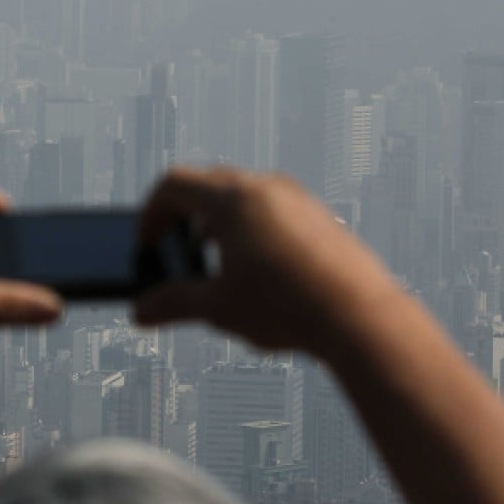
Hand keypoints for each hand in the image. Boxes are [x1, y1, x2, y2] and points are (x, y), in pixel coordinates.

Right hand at [134, 167, 402, 359]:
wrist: (362, 318)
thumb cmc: (288, 307)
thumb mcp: (218, 307)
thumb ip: (173, 304)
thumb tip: (141, 312)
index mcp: (232, 200)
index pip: (174, 184)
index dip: (150, 213)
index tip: (147, 243)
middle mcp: (265, 188)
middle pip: (208, 185)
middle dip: (182, 216)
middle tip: (174, 248)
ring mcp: (297, 199)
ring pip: (243, 195)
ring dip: (217, 222)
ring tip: (214, 260)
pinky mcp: (320, 217)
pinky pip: (273, 208)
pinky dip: (250, 228)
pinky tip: (257, 269)